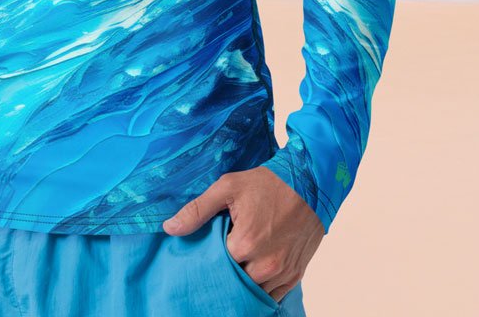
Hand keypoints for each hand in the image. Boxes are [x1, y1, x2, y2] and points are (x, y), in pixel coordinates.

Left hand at [161, 166, 324, 301]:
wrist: (309, 183)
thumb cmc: (268, 183)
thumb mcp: (228, 187)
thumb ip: (197, 210)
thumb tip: (169, 228)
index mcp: (244, 244)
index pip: (215, 264)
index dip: (210, 255)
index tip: (209, 244)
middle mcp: (265, 265)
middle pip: (234, 280)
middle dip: (226, 270)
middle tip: (221, 253)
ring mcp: (282, 272)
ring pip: (253, 291)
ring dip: (243, 281)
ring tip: (238, 261)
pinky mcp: (295, 275)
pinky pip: (272, 295)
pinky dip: (262, 288)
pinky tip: (253, 272)